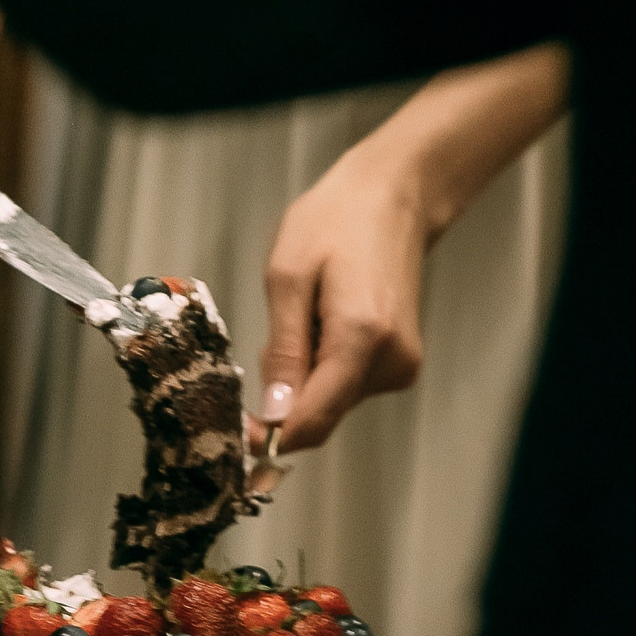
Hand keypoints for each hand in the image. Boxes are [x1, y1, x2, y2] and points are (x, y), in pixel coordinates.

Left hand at [252, 148, 434, 454]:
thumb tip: (273, 414)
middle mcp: (392, 362)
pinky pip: (344, 386)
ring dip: (300, 378)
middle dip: (281, 397)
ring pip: (330, 403)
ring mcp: (401, 366)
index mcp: (363, 339)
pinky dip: (321, 367)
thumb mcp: (287, 277)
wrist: (393, 197)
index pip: (313, 420)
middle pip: (319, 416)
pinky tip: (322, 322)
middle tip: (270, 338)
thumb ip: (283, 351)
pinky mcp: (400, 364)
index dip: (270, 438)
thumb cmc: (336, 223)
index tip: (234, 434)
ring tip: (304, 316)